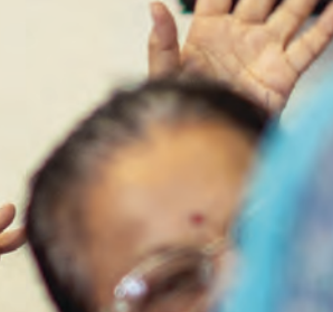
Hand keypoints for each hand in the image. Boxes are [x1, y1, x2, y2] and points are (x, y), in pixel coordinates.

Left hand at [148, 0, 332, 111]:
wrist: (206, 140)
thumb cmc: (183, 110)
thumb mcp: (164, 77)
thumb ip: (160, 43)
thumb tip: (154, 6)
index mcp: (207, 32)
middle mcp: (240, 35)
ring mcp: (264, 50)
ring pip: (293, 11)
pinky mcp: (282, 72)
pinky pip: (311, 44)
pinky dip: (328, 26)